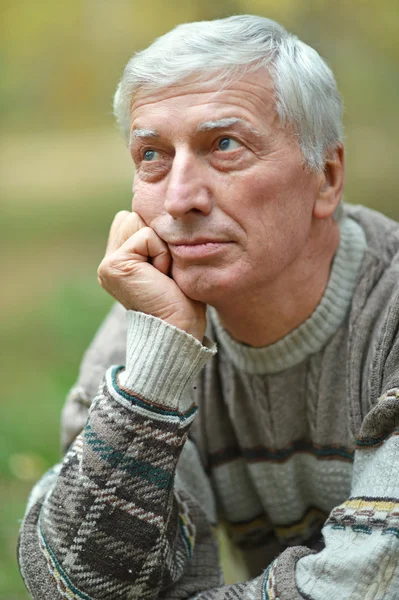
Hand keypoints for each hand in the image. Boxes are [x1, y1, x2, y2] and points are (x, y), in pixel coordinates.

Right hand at [97, 211, 205, 341]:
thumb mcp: (169, 261)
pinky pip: (146, 235)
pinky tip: (160, 277)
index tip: (166, 270)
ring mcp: (108, 263)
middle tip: (164, 272)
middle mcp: (109, 261)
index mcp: (120, 259)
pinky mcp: (114, 265)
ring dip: (161, 245)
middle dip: (158, 238)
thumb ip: (156, 238)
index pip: (136, 218)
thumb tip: (164, 209)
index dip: (159, 236)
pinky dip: (161, 253)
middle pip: (136, 215)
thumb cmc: (182, 300)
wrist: (180, 330)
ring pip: (139, 221)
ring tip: (163, 274)